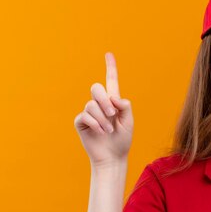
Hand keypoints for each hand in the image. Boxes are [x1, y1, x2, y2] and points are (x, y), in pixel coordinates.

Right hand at [73, 52, 133, 167]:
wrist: (113, 157)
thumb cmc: (122, 140)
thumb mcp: (129, 122)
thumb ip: (125, 106)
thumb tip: (113, 98)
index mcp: (113, 102)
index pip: (111, 81)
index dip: (110, 67)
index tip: (109, 54)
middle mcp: (100, 104)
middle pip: (96, 88)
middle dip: (104, 100)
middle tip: (112, 114)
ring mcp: (89, 113)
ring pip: (92, 104)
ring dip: (102, 118)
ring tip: (109, 131)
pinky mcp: (81, 122)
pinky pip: (85, 116)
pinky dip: (96, 124)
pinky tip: (101, 132)